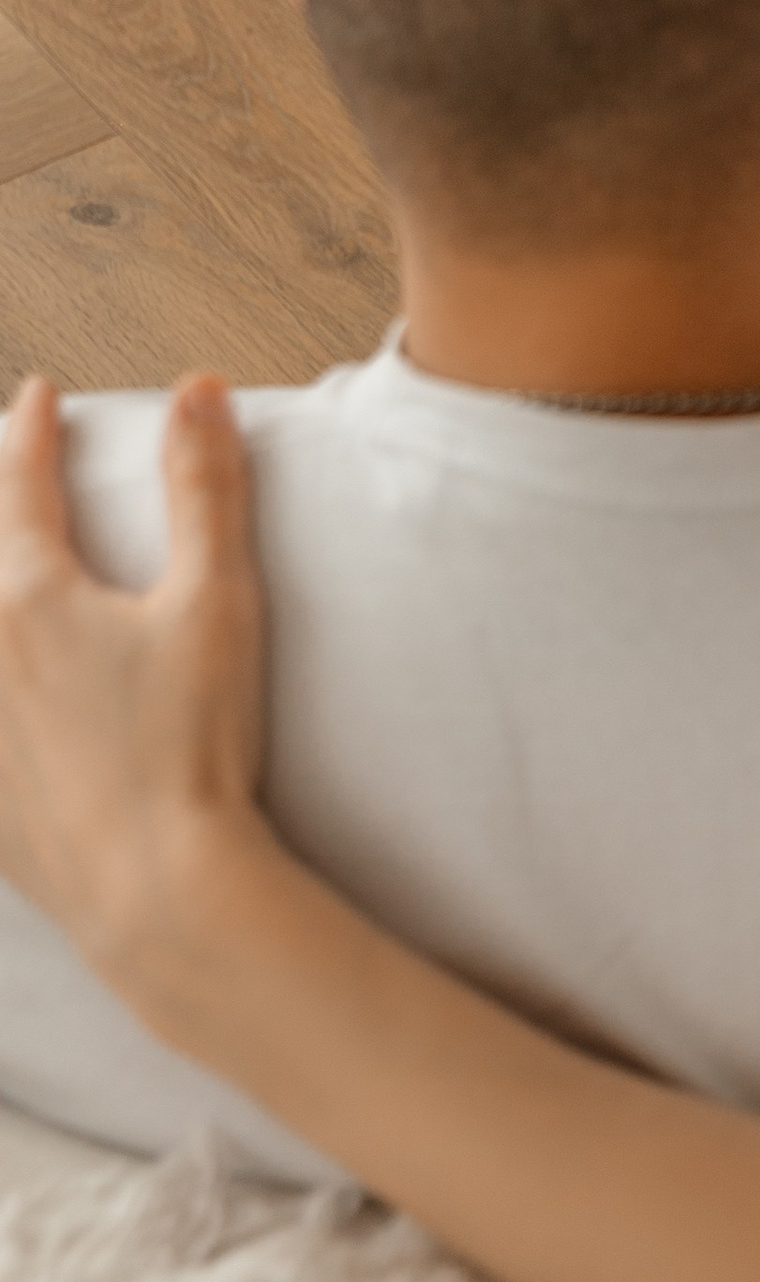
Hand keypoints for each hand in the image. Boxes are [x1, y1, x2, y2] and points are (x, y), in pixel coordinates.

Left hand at [0, 376, 267, 992]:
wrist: (156, 890)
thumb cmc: (191, 744)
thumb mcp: (216, 600)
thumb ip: (205, 489)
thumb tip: (197, 391)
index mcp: (35, 598)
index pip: (22, 486)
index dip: (31, 430)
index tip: (36, 395)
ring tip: (0, 589)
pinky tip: (0, 701)